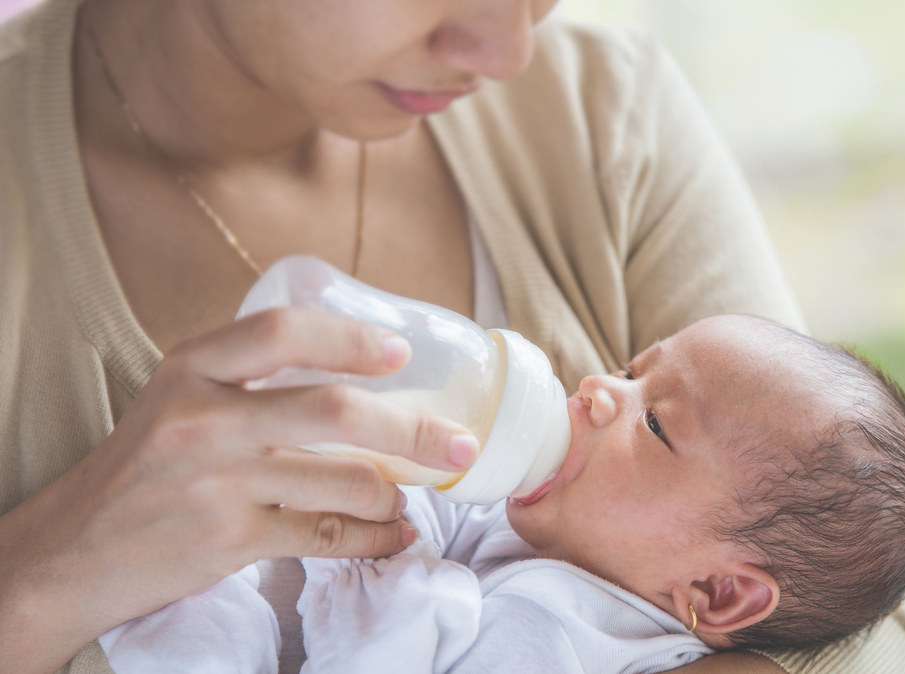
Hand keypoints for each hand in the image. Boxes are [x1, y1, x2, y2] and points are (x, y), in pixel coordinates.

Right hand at [0, 308, 477, 671]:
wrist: (73, 550)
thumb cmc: (146, 464)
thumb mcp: (179, 396)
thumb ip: (252, 378)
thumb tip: (365, 371)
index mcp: (192, 369)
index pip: (283, 332)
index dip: (352, 339)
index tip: (401, 352)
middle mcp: (204, 420)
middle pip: (334, 411)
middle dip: (414, 429)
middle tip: (459, 443)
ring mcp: (218, 483)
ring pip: (344, 481)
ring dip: (398, 490)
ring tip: (416, 492)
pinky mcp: (230, 541)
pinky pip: (329, 536)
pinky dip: (376, 537)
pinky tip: (395, 534)